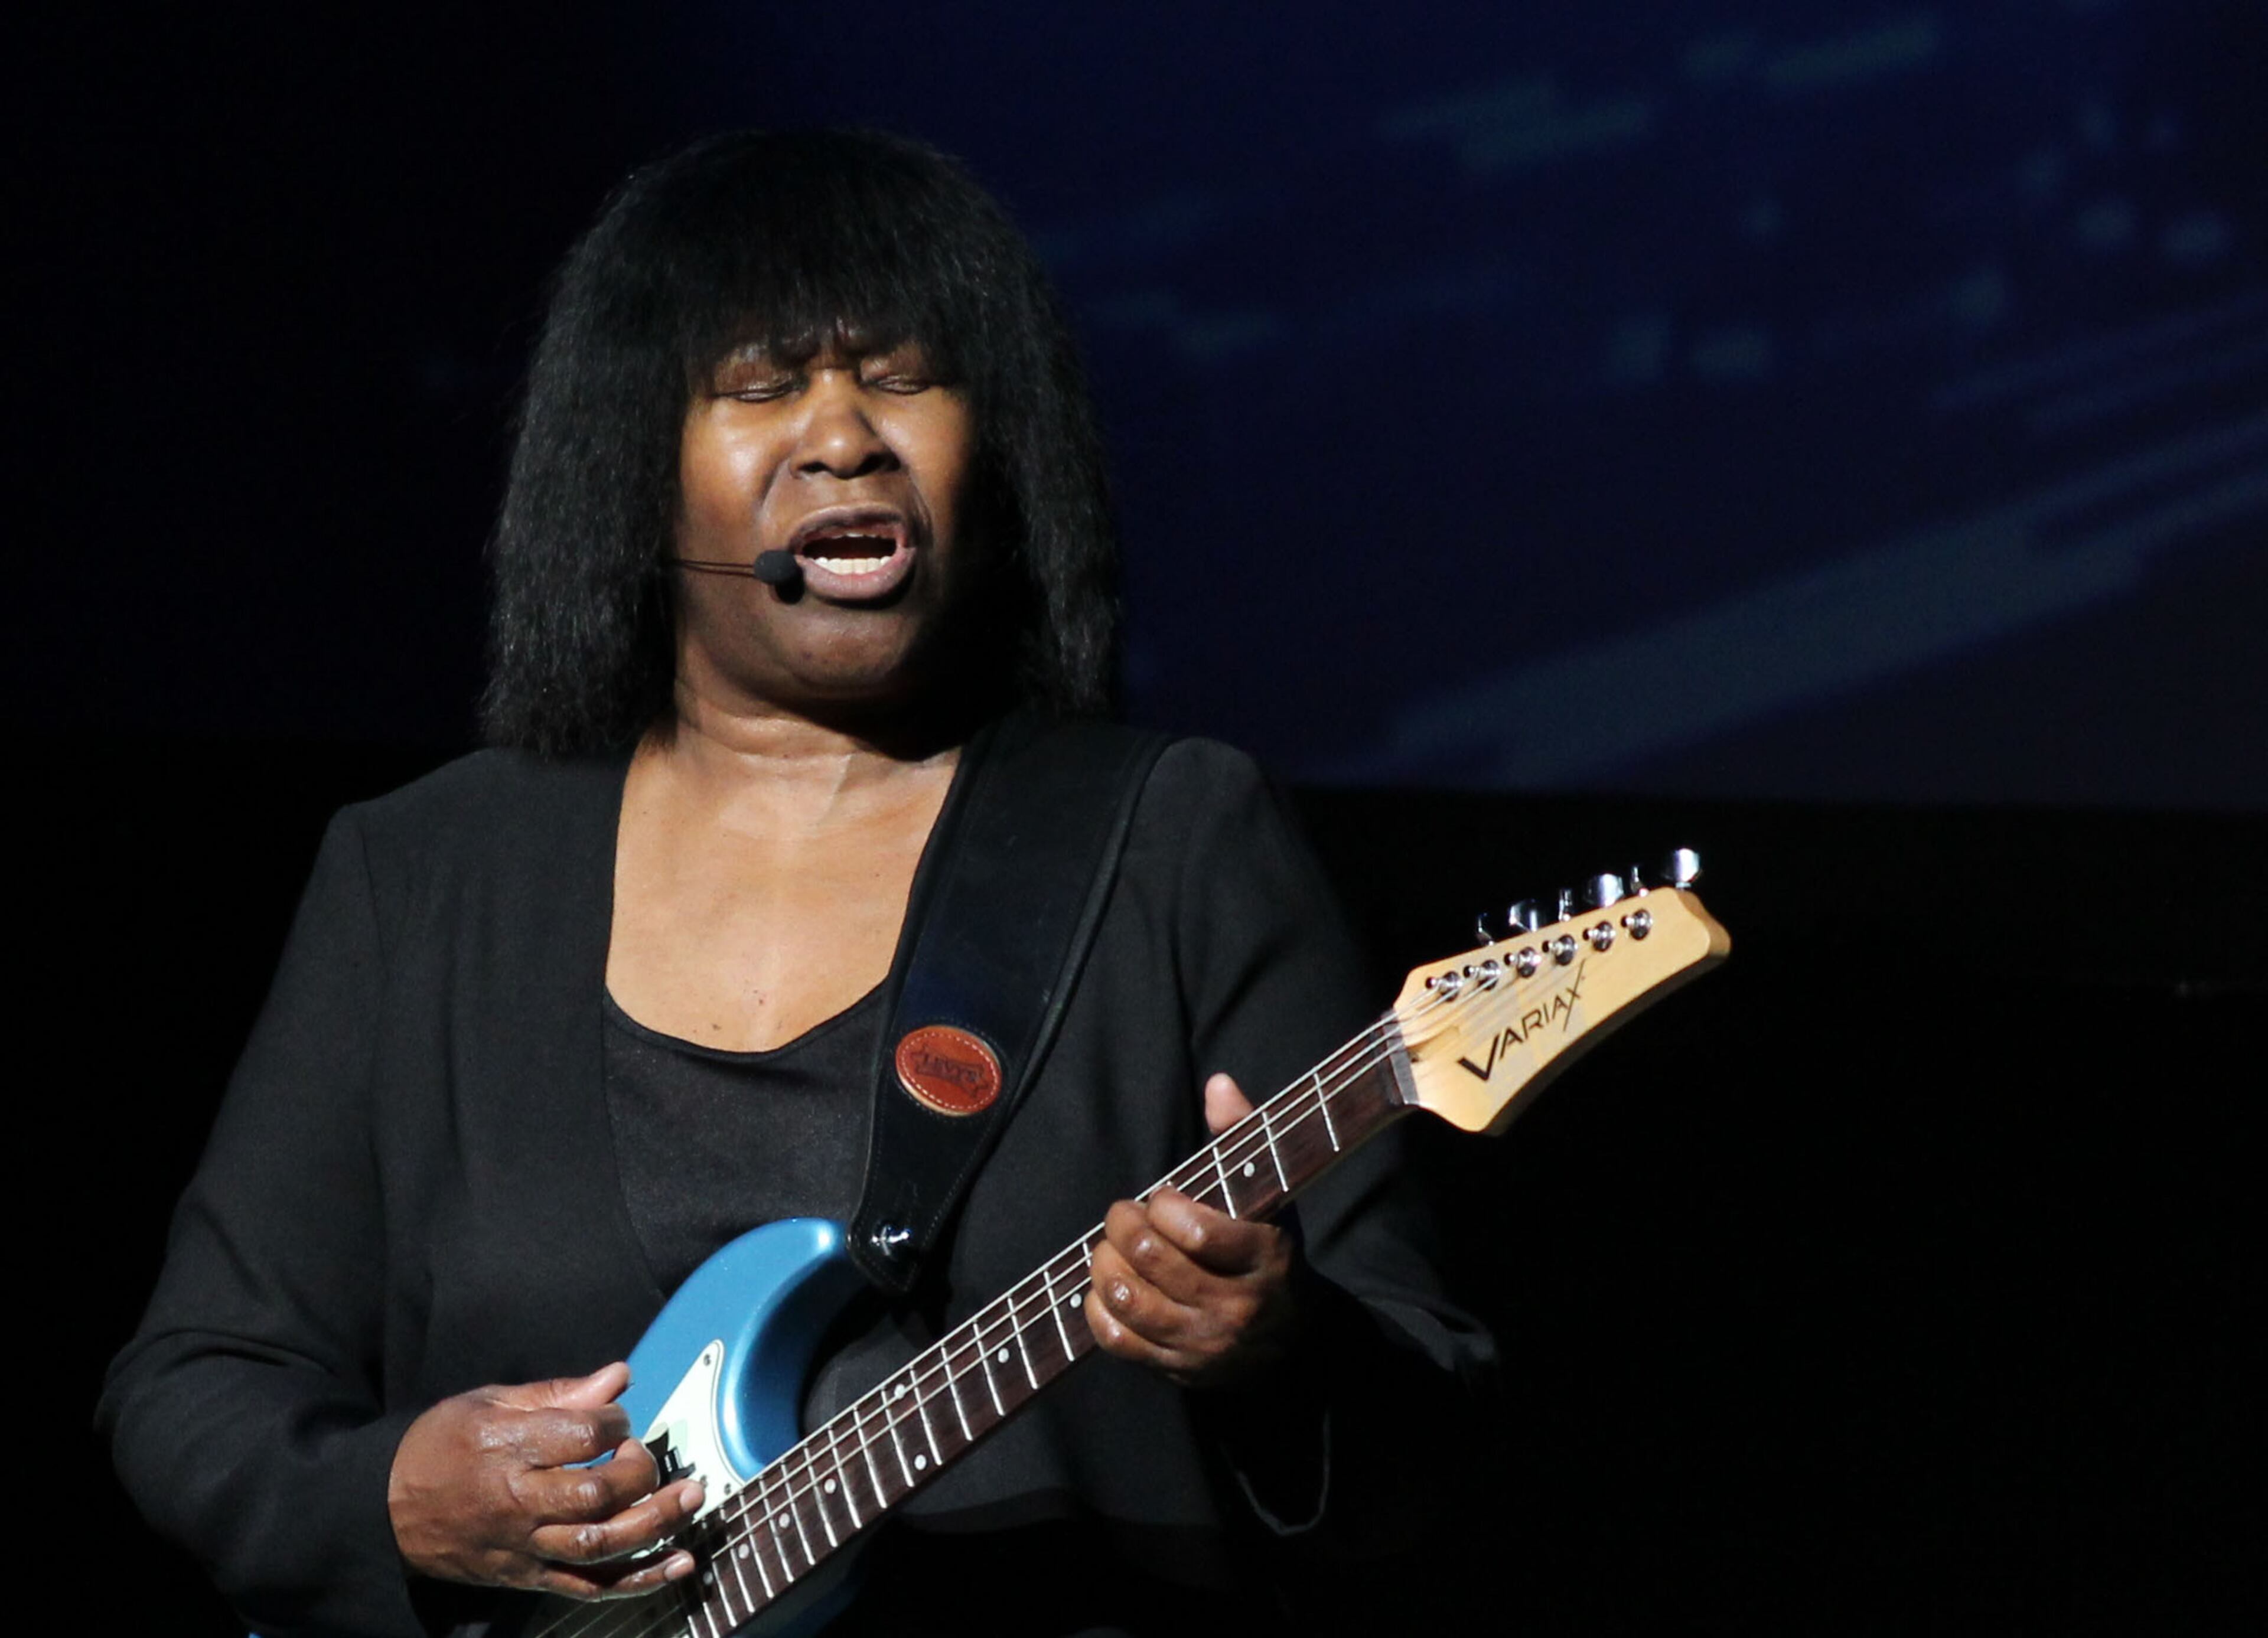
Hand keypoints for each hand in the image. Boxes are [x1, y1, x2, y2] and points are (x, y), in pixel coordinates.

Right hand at [387, 1362, 705, 1599]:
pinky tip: (678, 1563)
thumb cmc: (439, 1446)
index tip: (619, 1420)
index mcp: (507, 1448)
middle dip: (642, 1475)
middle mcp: (518, 1501)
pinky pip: (589, 1586)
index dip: (616, 1423)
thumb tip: (619, 1376)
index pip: (584, 1435)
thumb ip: (559, 1393)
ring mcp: (524, 1546)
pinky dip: (639, 1578)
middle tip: (657, 1460)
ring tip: (691, 1500)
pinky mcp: (527, 1577)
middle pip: (596, 1496)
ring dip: (656, 1525)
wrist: (383, 1509)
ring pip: (599, 1546)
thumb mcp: (489, 1402)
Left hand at [1087, 1073, 1300, 1387]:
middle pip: (1153, 1262)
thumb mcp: (1268, 1196)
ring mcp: (1205, 1343)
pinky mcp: (1179, 1371)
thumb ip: (1244, 1135)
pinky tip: (1104, 1288)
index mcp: (1264, 1257)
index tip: (1159, 1198)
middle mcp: (1236, 1306)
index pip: (1196, 1232)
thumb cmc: (1268, 1251)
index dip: (1162, 1206)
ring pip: (1130, 1302)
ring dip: (1105, 1265)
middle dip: (1123, 1227)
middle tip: (1122, 1215)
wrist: (1292, 1339)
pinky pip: (1119, 1341)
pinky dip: (1098, 1309)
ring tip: (1109, 1249)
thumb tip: (1217, 1083)